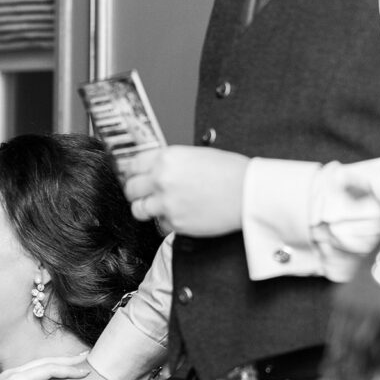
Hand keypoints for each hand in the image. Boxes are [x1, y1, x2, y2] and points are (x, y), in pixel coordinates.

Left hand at [0, 355, 91, 379]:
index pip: (48, 370)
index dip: (68, 370)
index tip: (84, 371)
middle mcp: (11, 373)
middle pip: (44, 362)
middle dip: (65, 360)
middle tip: (85, 356)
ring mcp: (7, 375)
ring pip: (37, 364)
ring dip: (56, 363)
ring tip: (73, 361)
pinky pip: (30, 370)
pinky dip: (45, 368)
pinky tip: (52, 371)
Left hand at [122, 146, 249, 236]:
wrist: (248, 192)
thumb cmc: (231, 172)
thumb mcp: (196, 155)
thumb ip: (172, 162)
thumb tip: (157, 169)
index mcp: (167, 158)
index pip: (133, 165)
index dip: (133, 172)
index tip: (135, 176)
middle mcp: (162, 179)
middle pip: (131, 188)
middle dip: (135, 191)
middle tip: (142, 193)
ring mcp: (166, 203)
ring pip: (138, 209)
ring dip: (146, 208)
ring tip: (157, 207)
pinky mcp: (175, 222)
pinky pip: (160, 224)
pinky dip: (167, 221)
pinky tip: (180, 214)